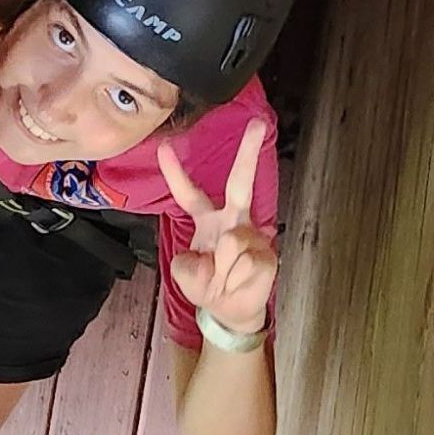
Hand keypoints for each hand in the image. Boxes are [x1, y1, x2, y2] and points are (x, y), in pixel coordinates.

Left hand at [157, 119, 276, 336]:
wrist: (233, 311)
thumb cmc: (208, 285)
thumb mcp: (185, 275)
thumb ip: (190, 264)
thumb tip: (223, 246)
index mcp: (206, 220)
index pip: (189, 193)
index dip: (176, 172)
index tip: (165, 146)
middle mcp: (231, 220)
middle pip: (239, 182)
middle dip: (248, 152)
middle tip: (258, 123)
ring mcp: (252, 235)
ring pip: (234, 241)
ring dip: (223, 270)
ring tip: (225, 280)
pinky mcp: (268, 253)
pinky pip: (246, 263)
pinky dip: (237, 279)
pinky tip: (241, 283)